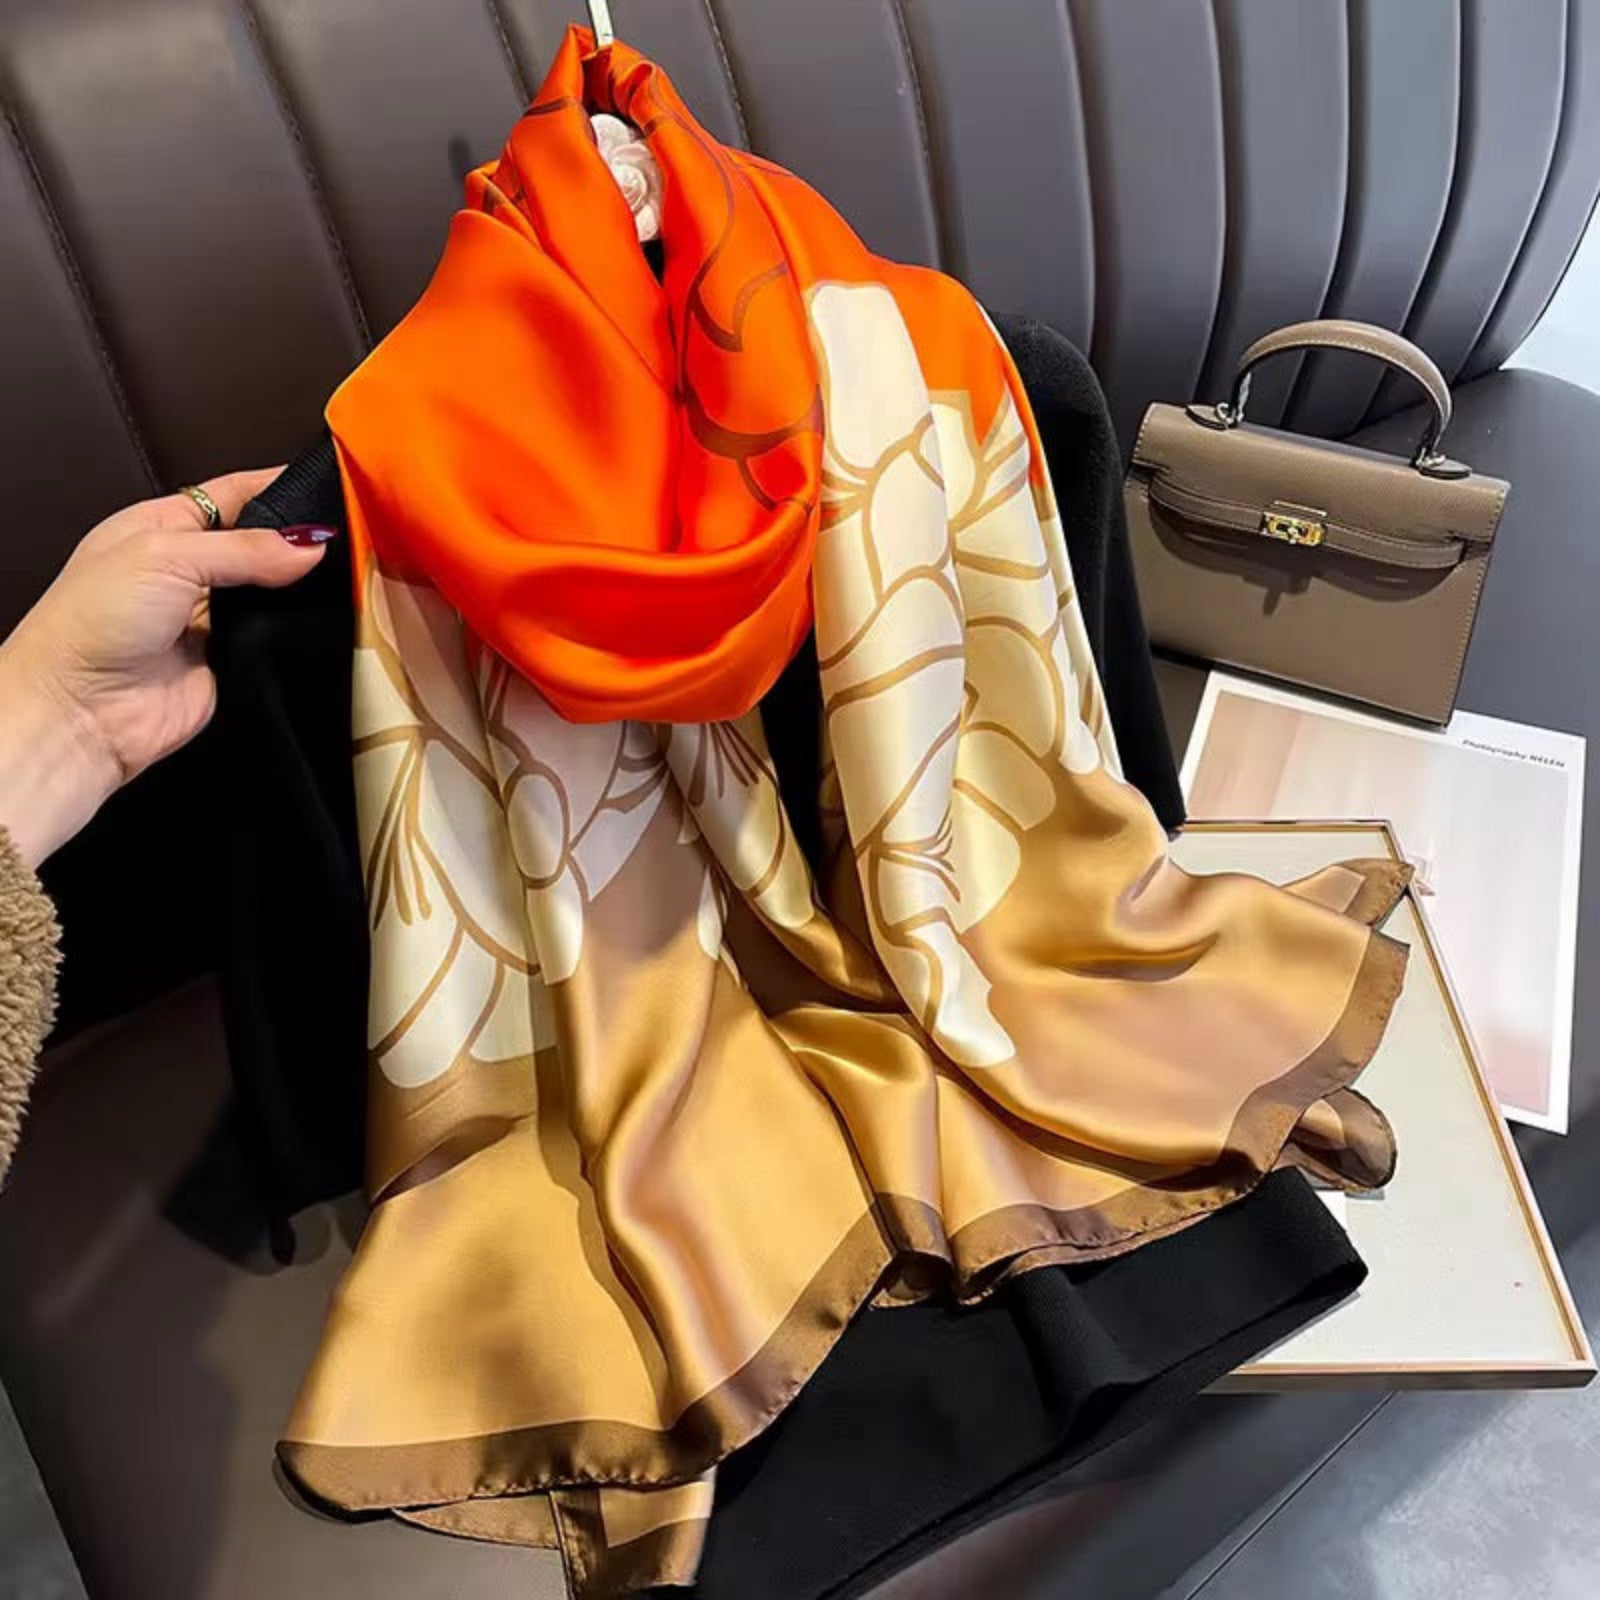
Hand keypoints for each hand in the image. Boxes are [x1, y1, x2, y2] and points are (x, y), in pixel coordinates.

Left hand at [0, 470, 331, 867]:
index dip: (279, 487)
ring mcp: (212, 618)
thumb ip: (245, 548)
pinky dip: (302, 632)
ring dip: (307, 589)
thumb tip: (316, 545)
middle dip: (302, 540)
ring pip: (274, 593)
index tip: (335, 483)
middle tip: (361, 533)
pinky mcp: (233, 661)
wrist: (81, 711)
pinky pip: (278, 640)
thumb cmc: (98, 620)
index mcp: (161, 527)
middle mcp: (189, 569)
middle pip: (260, 543)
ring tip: (359, 574)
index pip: (232, 494)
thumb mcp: (166, 556)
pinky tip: (339, 621)